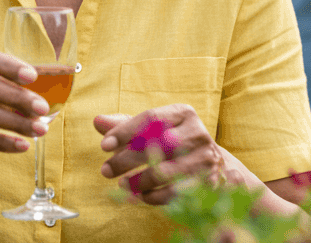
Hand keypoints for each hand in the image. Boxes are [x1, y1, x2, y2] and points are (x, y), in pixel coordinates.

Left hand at [95, 105, 237, 205]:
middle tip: (105, 170)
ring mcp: (206, 159)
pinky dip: (153, 196)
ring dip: (138, 181)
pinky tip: (139, 195)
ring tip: (122, 184)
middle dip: (126, 160)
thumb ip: (124, 125)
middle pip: (157, 145)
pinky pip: (175, 193)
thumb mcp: (152, 130)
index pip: (151, 118)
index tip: (103, 146)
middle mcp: (198, 133)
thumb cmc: (173, 142)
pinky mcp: (209, 183)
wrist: (213, 164)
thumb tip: (97, 121)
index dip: (125, 132)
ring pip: (165, 172)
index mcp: (183, 113)